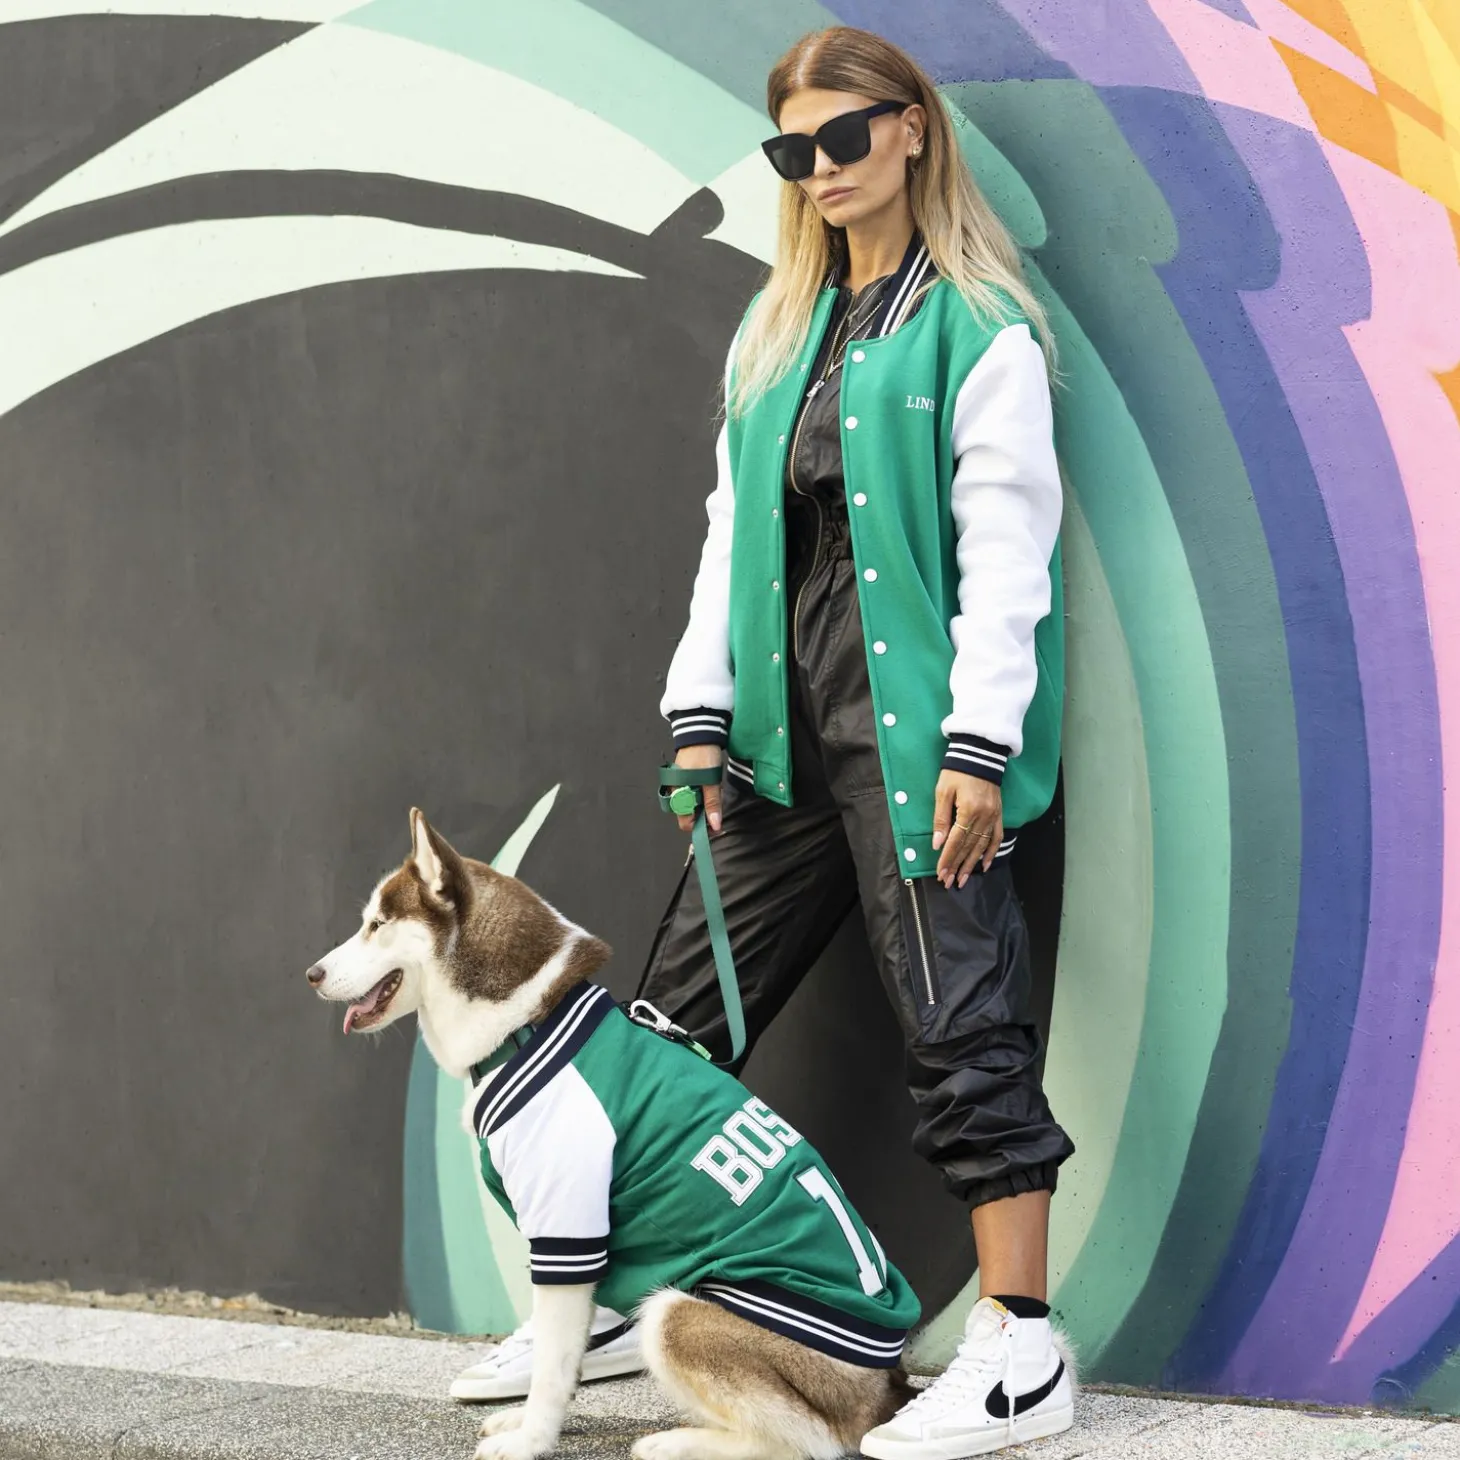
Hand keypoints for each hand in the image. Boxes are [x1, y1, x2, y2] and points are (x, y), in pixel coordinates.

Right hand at [674, 744, 723, 834]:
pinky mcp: (685, 781)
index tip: (716, 824)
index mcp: (679, 795)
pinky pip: (695, 795)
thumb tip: (715, 825)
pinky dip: (704, 795)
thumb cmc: (703, 754)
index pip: (686, 823)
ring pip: (694, 805)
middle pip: (690, 815)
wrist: (700, 733)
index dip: (701, 826)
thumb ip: (712, 803)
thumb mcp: (711, 780)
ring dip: (706, 804)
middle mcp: (676, 793)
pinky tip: (711, 786)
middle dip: (705, 814)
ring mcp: (680, 787)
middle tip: (718, 803)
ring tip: (715, 791)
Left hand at [932, 771, 1002, 887]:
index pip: (956, 841)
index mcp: (968, 810)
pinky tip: (984, 865)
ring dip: (972, 864)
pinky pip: (997, 838)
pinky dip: (991, 853)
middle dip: (957, 866)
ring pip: (982, 846)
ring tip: (963, 879)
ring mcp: (993, 816)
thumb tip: (937, 843)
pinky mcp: (998, 814)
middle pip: (969, 847)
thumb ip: (941, 818)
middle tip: (949, 882)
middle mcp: (983, 816)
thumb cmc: (957, 771)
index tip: (941, 873)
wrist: (980, 754)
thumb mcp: (943, 791)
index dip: (948, 859)